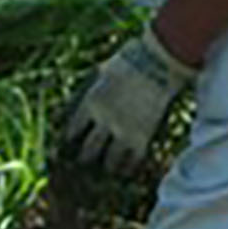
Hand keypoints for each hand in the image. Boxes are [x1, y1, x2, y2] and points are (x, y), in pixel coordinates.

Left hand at [60, 27, 195, 176]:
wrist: (158, 62)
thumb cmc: (132, 58)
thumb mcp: (105, 70)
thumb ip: (96, 85)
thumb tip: (91, 93)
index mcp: (91, 102)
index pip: (74, 128)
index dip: (70, 137)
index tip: (69, 143)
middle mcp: (103, 121)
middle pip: (89, 149)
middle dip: (85, 158)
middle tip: (83, 162)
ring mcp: (124, 130)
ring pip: (110, 159)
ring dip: (108, 166)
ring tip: (108, 170)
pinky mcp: (143, 136)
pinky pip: (134, 159)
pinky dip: (130, 166)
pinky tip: (129, 170)